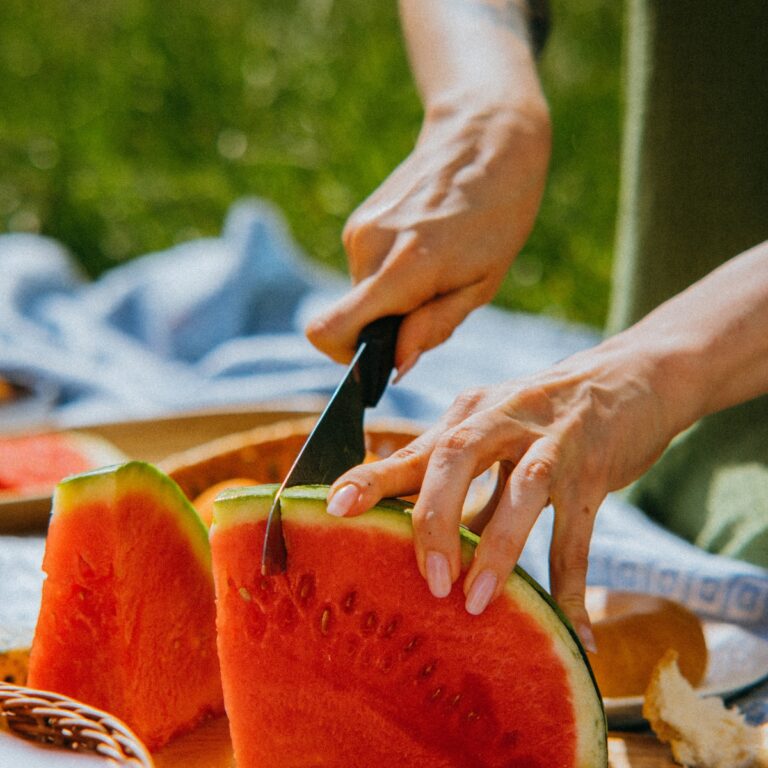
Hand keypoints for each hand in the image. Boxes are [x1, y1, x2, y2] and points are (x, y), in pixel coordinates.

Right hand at [306, 99, 550, 373]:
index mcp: (402, 269)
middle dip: (386, 326)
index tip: (380, 358)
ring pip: (361, 293)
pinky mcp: (360, 220)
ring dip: (392, 297)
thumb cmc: (498, 216)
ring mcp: (360, 230)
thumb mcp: (481, 284)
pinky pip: (366, 269)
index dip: (346, 358)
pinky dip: (390, 275)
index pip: (329, 329)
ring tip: (437, 267)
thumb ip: (433, 327)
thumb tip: (395, 364)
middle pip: (352, 319)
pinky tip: (426, 249)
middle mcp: (368, 247)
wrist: (487, 138)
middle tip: (434, 300)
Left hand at [324, 335, 692, 648]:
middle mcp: (504, 416)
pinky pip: (580, 531)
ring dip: (497, 547)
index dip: (372, 477)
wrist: (630, 378)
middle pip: (458, 454)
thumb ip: (461, 482)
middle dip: (434, 515)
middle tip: (427, 578)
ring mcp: (552, 439)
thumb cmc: (543, 417)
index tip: (334, 507)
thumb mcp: (494, 433)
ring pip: (522, 489)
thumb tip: (422, 540)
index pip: (416, 449)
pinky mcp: (595, 466)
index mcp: (470, 413)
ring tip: (477, 602)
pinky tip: (578, 633)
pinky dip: (574, 584)